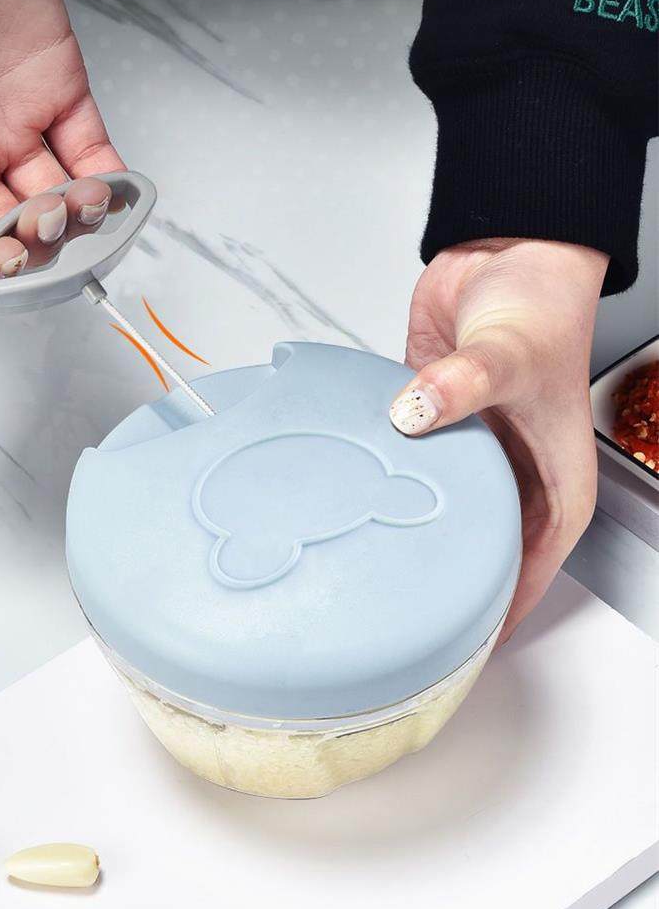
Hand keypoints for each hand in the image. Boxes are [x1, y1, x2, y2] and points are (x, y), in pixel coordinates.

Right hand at [0, 0, 124, 279]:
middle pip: (1, 224)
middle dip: (25, 246)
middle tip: (38, 241)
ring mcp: (10, 117)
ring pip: (50, 196)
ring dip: (67, 221)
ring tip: (74, 215)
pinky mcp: (59, 84)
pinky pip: (90, 147)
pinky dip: (108, 181)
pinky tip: (114, 199)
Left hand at [390, 238, 607, 638]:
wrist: (511, 251)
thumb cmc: (544, 309)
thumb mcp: (511, 358)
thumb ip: (463, 388)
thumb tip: (418, 411)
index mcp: (557, 489)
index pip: (524, 577)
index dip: (490, 620)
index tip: (450, 657)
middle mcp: (515, 479)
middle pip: (478, 555)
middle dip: (439, 589)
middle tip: (386, 624)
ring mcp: (472, 452)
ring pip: (439, 514)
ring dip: (406, 536)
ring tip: (358, 574)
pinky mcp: (431, 421)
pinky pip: (406, 466)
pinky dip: (384, 483)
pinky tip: (353, 505)